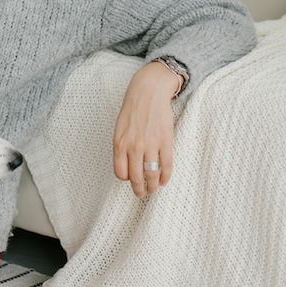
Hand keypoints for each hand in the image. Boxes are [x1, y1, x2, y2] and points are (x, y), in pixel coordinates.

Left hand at [112, 61, 180, 197]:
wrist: (148, 92)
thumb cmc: (132, 110)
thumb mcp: (119, 129)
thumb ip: (121, 147)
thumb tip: (127, 167)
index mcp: (119, 144)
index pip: (120, 173)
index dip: (126, 179)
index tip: (130, 180)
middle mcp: (133, 147)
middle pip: (136, 178)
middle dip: (139, 190)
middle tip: (141, 194)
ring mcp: (150, 145)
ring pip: (151, 175)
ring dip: (152, 187)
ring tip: (153, 190)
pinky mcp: (165, 142)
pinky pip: (166, 166)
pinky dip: (165, 177)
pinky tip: (164, 181)